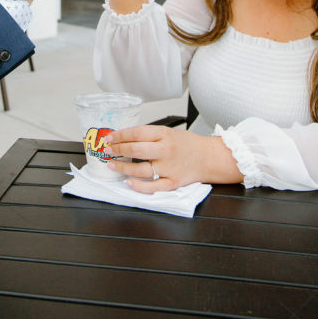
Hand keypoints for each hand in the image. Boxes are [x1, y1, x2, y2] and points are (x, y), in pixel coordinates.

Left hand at [104, 125, 241, 192]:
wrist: (209, 157)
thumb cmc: (188, 144)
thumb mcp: (170, 132)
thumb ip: (150, 136)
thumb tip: (125, 138)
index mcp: (165, 134)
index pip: (137, 133)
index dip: (120, 135)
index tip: (109, 137)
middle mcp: (166, 150)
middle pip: (136, 149)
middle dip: (118, 149)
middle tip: (108, 150)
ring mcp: (169, 168)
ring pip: (141, 169)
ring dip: (123, 167)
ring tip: (112, 165)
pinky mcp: (173, 182)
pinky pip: (153, 186)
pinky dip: (139, 186)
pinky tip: (129, 182)